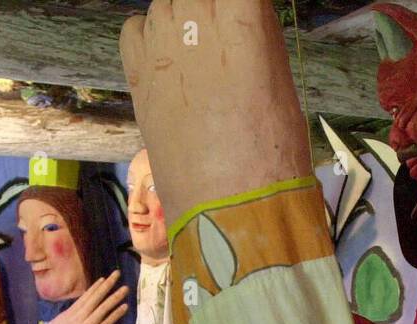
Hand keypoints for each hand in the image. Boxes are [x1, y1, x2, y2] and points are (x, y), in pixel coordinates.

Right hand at [28, 271, 130, 323]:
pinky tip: (124, 307)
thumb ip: (63, 323)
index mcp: (67, 315)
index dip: (95, 288)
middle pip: (95, 298)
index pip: (84, 298)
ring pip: (103, 308)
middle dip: (107, 285)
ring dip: (115, 297)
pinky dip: (116, 314)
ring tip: (125, 288)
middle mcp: (77, 318)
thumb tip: (68, 320)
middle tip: (117, 274)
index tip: (103, 279)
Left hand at [120, 0, 312, 220]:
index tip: (245, 13)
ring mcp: (159, 51)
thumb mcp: (282, 88)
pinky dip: (149, 34)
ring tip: (200, 52)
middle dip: (213, 8)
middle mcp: (193, 28)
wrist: (228, 210)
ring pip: (166, 4)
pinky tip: (169, 60)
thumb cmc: (270, 157)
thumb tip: (249, 12)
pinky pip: (134, 29)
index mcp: (240, 27)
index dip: (240, 4)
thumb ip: (261, 38)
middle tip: (224, 36)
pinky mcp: (136, 78)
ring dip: (184, 17)